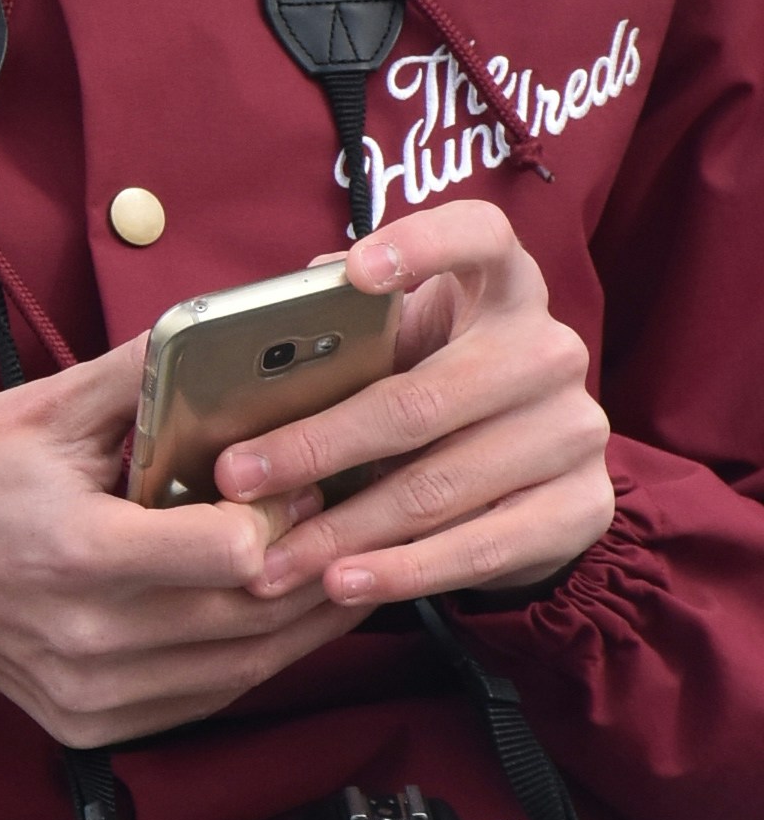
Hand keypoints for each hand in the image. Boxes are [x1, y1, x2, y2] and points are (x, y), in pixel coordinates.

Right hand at [0, 343, 363, 751]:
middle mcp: (87, 636)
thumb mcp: (48, 406)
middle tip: (358, 513)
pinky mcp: (95, 724)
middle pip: (254, 614)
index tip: (300, 477)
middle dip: (319, 561)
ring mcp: (91, 692)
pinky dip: (256, 655)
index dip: (282, 515)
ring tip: (343, 560)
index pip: (230, 555)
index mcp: (75, 550)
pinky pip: (209, 698)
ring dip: (308, 616)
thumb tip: (242, 332)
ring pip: (247, 666)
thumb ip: (149, 374)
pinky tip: (280, 612)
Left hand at [219, 205, 612, 610]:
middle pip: (421, 399)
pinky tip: (342, 584)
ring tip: (270, 559)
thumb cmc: (433, 390)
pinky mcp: (582, 507)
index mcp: (502, 285)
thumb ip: (344, 330)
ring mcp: (574, 431)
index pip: (479, 235)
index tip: (353, 273)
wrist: (528, 478)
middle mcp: (548, 350)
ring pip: (438, 486)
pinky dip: (402, 572)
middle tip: (237, 478)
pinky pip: (480, 547)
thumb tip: (256, 326)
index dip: (421, 245)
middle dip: (316, 446)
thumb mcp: (398, 348)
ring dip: (342, 530)